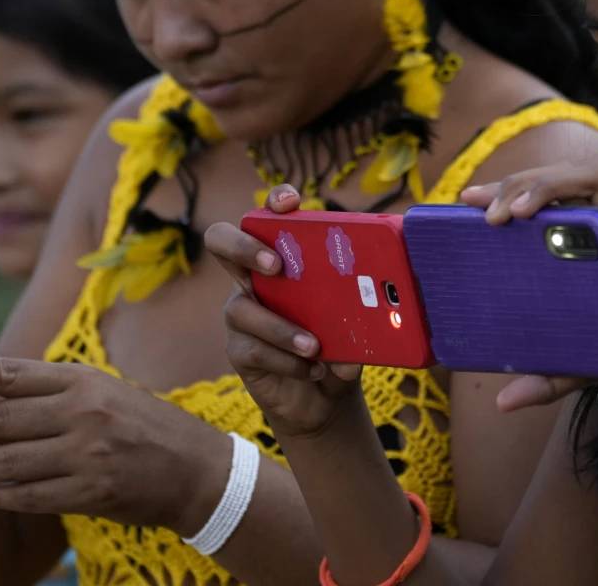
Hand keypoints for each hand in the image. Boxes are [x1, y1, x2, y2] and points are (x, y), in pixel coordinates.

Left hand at [0, 356, 228, 532]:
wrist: (198, 469)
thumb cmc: (145, 426)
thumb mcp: (105, 392)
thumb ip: (56, 394)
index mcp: (83, 380)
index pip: (10, 374)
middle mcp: (82, 413)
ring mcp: (86, 454)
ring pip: (7, 462)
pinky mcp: (91, 491)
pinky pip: (30, 496)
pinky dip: (2, 495)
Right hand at [206, 185, 364, 439]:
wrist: (324, 397)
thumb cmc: (339, 344)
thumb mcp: (357, 323)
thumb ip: (364, 316)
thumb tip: (376, 318)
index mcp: (283, 258)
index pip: (267, 216)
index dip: (273, 201)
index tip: (290, 204)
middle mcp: (253, 277)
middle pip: (221, 241)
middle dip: (244, 246)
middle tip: (276, 265)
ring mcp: (241, 313)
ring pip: (241, 308)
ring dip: (280, 328)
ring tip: (314, 346)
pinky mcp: (239, 350)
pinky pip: (253, 350)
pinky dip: (286, 360)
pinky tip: (312, 369)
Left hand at [461, 156, 597, 407]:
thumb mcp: (587, 362)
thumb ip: (549, 376)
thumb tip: (504, 402)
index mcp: (582, 247)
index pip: (538, 203)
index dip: (504, 191)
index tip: (467, 201)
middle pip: (558, 185)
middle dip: (518, 186)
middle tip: (485, 209)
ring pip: (593, 185)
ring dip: (554, 185)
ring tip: (521, 209)